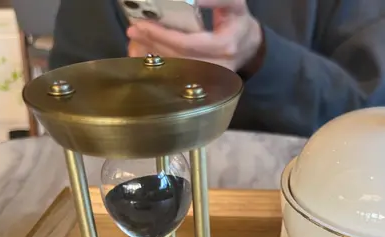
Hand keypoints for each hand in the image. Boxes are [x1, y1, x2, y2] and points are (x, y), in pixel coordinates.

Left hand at [127, 0, 263, 74]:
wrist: (250, 45)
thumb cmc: (239, 21)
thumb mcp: (233, 3)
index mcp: (224, 45)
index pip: (188, 44)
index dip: (163, 35)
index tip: (142, 24)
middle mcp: (218, 66)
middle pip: (178, 58)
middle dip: (153, 44)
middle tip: (133, 30)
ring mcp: (211, 77)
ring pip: (176, 69)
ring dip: (153, 54)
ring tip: (136, 39)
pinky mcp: (204, 81)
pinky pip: (178, 73)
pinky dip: (161, 62)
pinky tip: (147, 52)